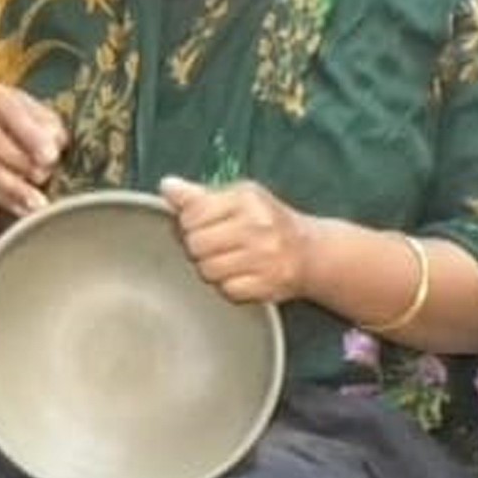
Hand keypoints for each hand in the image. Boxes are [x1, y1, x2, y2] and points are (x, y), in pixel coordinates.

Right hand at [0, 86, 65, 215]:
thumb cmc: (24, 122)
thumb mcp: (38, 115)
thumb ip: (48, 126)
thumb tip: (55, 143)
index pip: (10, 113)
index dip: (31, 135)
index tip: (50, 155)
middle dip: (21, 162)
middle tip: (44, 175)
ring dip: (14, 188)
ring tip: (37, 202)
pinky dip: (7, 201)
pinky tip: (24, 210)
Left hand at [161, 177, 315, 304]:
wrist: (311, 253)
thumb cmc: (268, 222)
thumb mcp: (238, 198)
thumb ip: (199, 196)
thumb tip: (167, 187)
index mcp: (246, 199)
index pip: (191, 215)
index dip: (187, 223)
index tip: (198, 225)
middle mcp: (258, 226)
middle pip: (196, 245)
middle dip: (197, 247)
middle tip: (213, 245)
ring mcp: (265, 257)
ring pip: (207, 270)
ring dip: (210, 268)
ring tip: (227, 259)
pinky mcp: (268, 285)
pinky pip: (227, 290)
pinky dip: (228, 286)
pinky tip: (240, 274)